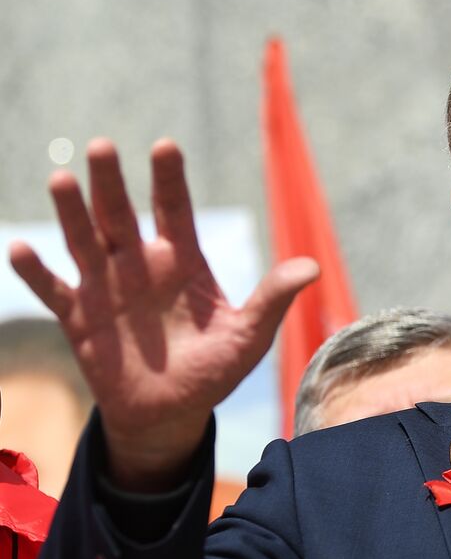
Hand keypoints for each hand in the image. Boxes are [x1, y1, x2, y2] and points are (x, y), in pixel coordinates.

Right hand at [7, 139, 318, 489]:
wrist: (172, 411)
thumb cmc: (214, 369)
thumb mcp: (248, 336)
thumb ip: (272, 299)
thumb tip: (313, 268)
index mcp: (182, 261)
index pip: (174, 210)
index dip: (169, 180)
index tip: (165, 147)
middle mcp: (139, 264)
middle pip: (121, 214)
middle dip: (111, 182)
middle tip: (102, 147)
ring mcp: (105, 287)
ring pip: (83, 241)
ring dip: (70, 213)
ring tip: (62, 181)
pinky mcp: (78, 317)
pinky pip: (53, 290)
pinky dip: (35, 272)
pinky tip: (19, 249)